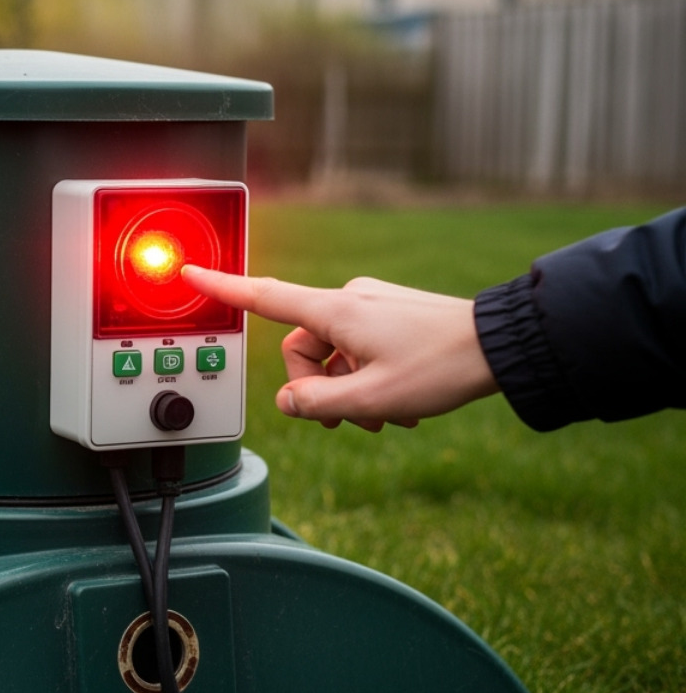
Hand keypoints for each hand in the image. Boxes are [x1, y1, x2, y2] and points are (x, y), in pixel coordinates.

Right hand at [181, 265, 499, 430]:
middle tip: (354, 419)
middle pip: (302, 348)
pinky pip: (359, 348)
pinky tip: (401, 403)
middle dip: (321, 389)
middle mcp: (348, 300)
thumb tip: (288, 402)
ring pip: (334, 354)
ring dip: (351, 389)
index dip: (221, 288)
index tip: (188, 273)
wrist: (504, 344)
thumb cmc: (443, 366)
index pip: (262, 297)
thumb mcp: (373, 398)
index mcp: (335, 311)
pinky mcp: (390, 314)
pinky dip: (370, 378)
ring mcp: (371, 305)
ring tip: (388, 415)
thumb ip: (318, 404)